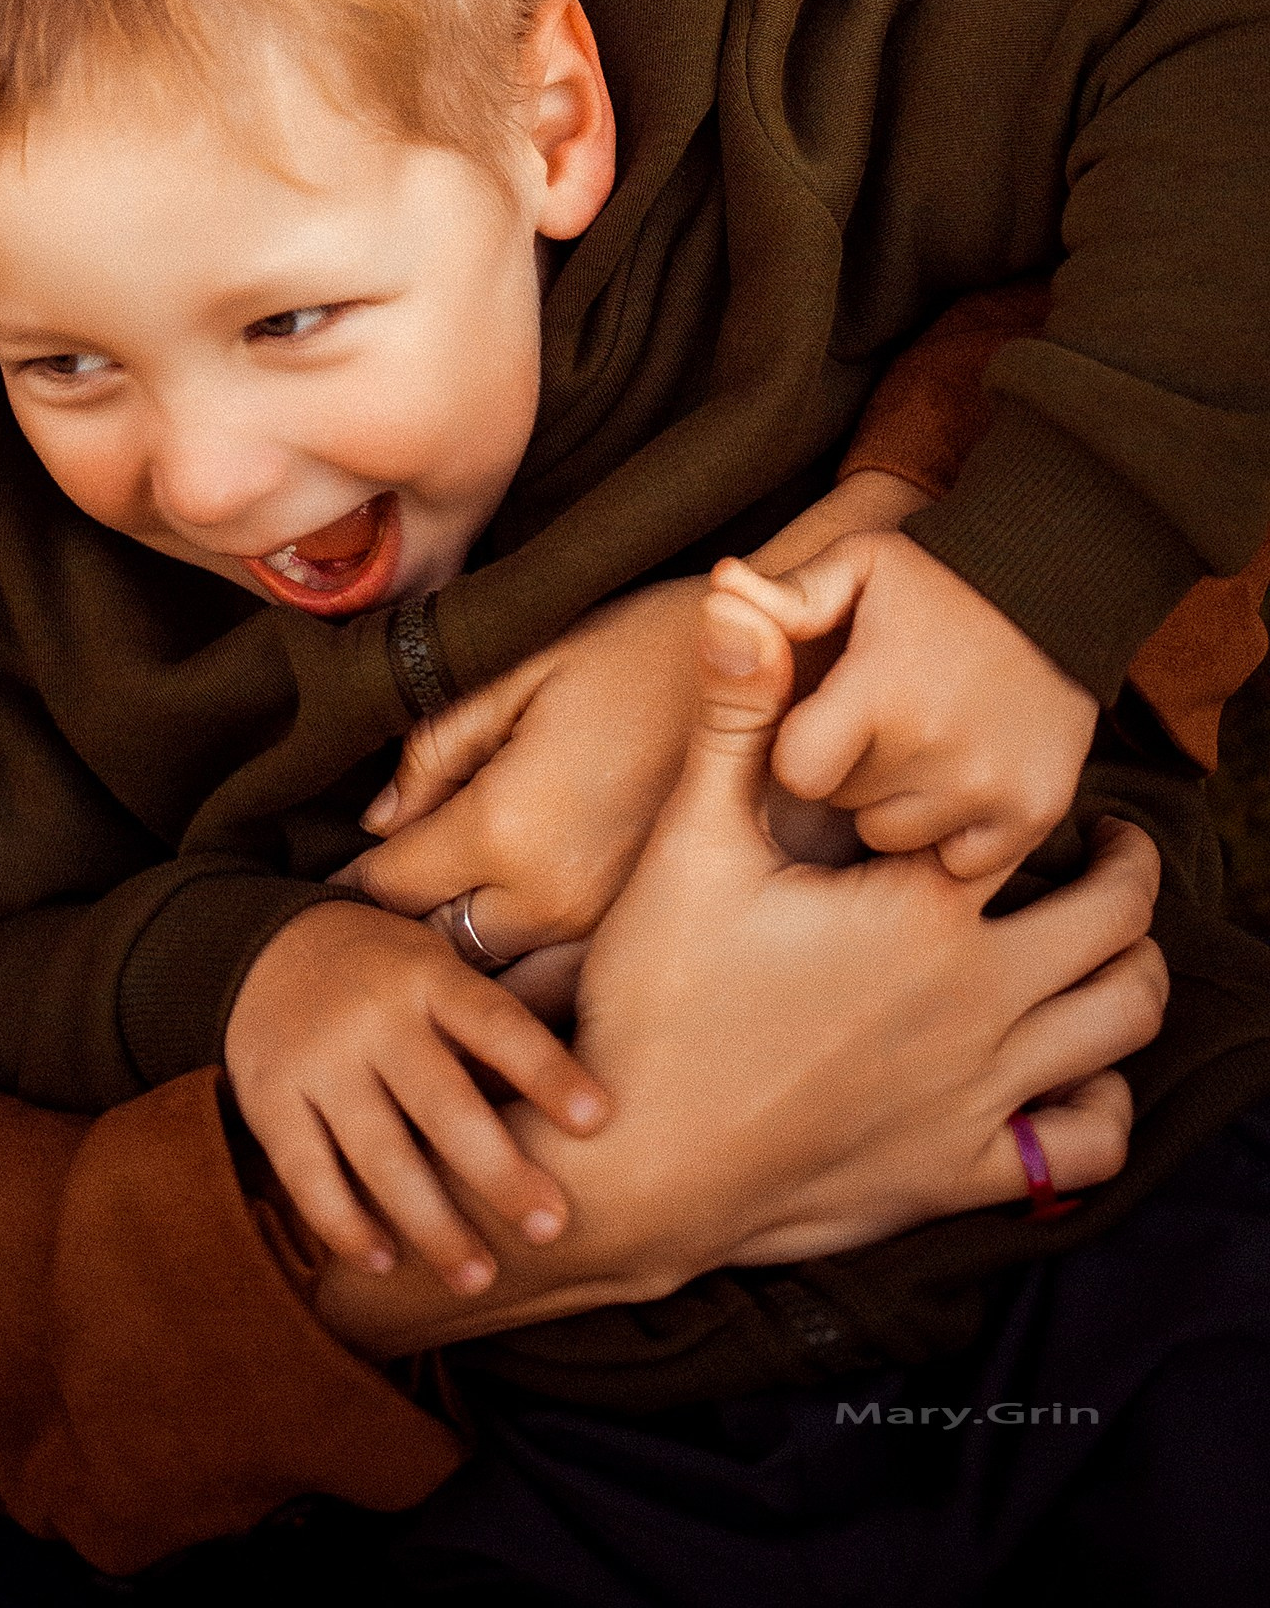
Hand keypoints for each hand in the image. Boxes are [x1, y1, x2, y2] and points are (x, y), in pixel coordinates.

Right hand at [222, 903, 604, 1290]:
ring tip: (479, 1277)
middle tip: (550, 1228)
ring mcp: (317, 1060)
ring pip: (380, 1154)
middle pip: (442, 1104)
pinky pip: (308, 1175)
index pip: (496, 1024)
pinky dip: (347, 1224)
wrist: (262, 946)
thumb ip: (488, 1030)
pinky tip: (386, 1262)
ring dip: (432, 1224)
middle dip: (499, 1172)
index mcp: (427, 976)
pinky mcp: (269, 1099)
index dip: (546, 1071)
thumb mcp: (436, 968)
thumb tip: (584, 1110)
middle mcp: (373, 1017)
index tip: (597, 1120)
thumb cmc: (385, 974)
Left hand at [332, 578, 706, 958]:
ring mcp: (610, 936)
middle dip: (400, 934)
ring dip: (466, 970)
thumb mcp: (518, 671)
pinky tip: (524, 950)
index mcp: (505, 827)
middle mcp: (552, 902)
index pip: (388, 887)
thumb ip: (435, 749)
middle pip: (436, 949)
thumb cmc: (641, 649)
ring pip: (500, 990)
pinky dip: (532, 984)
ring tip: (447, 938)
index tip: (330, 882)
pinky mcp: (656, 945)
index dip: (349, 885)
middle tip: (381, 913)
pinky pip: (566, 995)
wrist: (779, 668)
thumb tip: (378, 821)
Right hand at [552, 589, 1155, 1268]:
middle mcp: (977, 1002)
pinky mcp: (962, 1171)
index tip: (1043, 778)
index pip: (1036, 832)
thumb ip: (733, 721)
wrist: (639, 1166)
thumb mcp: (688, 845)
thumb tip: (737, 600)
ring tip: (1110, 941)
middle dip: (1129, 876)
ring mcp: (979, 1095)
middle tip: (1113, 848)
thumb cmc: (656, 996)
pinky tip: (1072, 1070)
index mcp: (923, 913)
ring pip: (1121, 1025)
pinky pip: (1085, 1142)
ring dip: (1132, 975)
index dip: (1045, 799)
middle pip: (1117, 926)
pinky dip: (1101, 1100)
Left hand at [713, 534, 1098, 877]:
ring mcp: (992, 786)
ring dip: (896, 805)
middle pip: (845, 804)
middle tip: (882, 724)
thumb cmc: (937, 577)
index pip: (798, 773)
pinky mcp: (1036, 810)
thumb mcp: (857, 567)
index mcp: (879, 692)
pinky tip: (959, 780)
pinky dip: (956, 832)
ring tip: (920, 748)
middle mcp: (936, 749)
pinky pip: (962, 861)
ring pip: (896, 837)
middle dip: (848, 772)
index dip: (801, 749)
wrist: (1061, 580)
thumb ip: (785, 596)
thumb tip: (720, 590)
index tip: (826, 719)